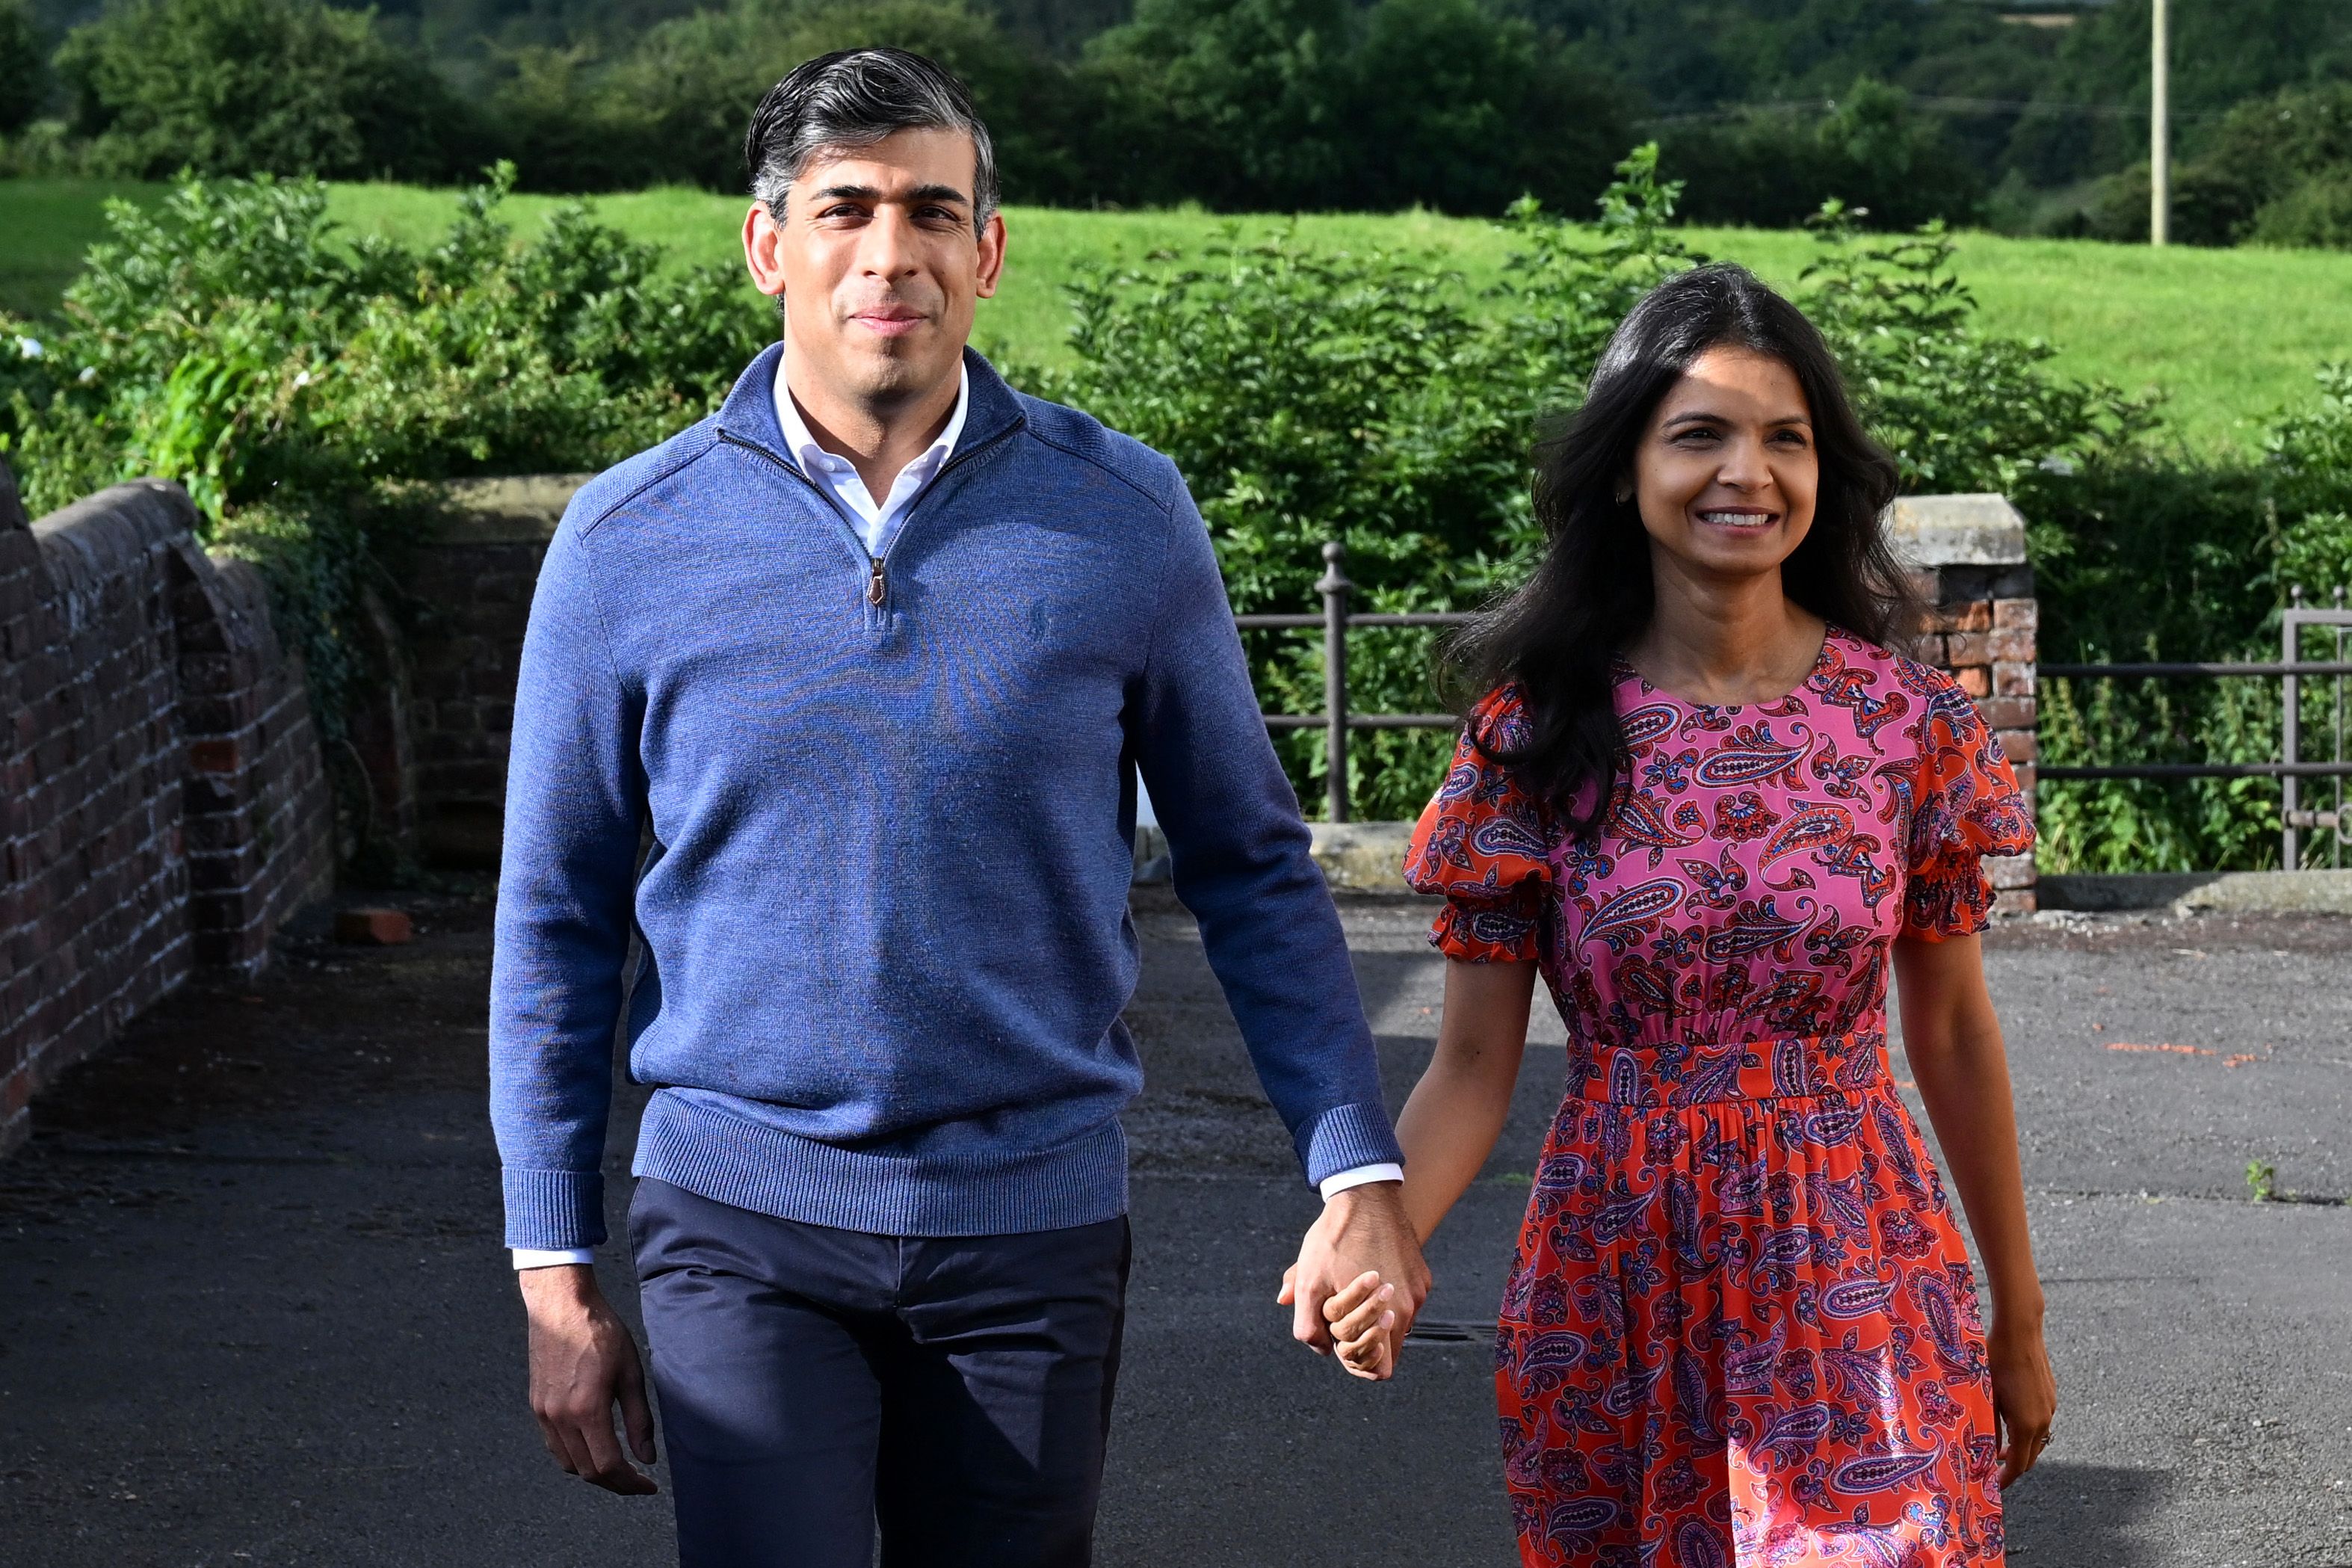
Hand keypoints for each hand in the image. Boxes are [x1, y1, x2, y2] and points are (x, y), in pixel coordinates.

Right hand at [519, 1264, 658, 1494]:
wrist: (561, 1306)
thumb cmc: (601, 1332)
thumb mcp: (631, 1373)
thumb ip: (639, 1420)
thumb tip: (647, 1458)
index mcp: (587, 1410)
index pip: (608, 1466)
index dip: (630, 1483)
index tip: (649, 1486)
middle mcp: (560, 1418)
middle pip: (587, 1472)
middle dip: (615, 1483)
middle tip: (638, 1481)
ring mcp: (544, 1414)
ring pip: (568, 1464)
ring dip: (593, 1472)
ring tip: (618, 1467)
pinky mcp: (536, 1406)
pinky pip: (554, 1446)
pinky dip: (575, 1456)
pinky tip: (593, 1447)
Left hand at [1276, 1182, 1429, 1378]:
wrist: (1364, 1195)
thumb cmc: (1334, 1239)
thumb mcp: (1310, 1280)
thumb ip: (1308, 1323)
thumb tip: (1319, 1348)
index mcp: (1387, 1318)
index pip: (1381, 1369)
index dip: (1357, 1361)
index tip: (1341, 1341)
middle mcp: (1409, 1309)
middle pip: (1388, 1345)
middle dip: (1363, 1336)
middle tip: (1342, 1312)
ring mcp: (1418, 1291)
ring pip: (1395, 1321)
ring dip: (1374, 1314)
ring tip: (1352, 1287)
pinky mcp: (1422, 1275)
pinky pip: (1404, 1298)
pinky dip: (1386, 1294)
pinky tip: (1368, 1270)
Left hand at [1988, 1312, 2055, 1488]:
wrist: (2020, 1331)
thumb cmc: (1995, 1361)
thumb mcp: (1985, 1395)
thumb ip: (1986, 1425)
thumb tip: (1983, 1450)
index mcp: (2026, 1424)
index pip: (2020, 1464)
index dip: (2006, 1478)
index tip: (1993, 1486)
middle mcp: (2044, 1419)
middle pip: (2032, 1456)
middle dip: (2014, 1466)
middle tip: (1993, 1469)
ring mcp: (2051, 1407)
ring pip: (2038, 1440)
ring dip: (2021, 1448)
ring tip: (1999, 1447)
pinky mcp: (2051, 1396)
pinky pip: (2041, 1423)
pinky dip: (2027, 1432)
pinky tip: (2010, 1421)